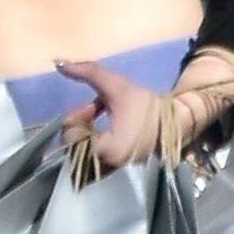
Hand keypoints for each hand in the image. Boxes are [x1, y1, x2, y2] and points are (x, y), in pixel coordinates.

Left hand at [56, 58, 172, 169]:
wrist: (175, 124)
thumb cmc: (146, 106)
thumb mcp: (117, 85)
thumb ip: (87, 72)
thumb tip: (58, 62)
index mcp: (108, 149)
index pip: (71, 137)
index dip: (76, 117)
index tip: (91, 105)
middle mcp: (107, 165)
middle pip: (72, 147)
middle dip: (79, 124)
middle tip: (93, 109)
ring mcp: (109, 171)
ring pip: (79, 153)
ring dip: (83, 132)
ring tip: (98, 118)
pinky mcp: (111, 170)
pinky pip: (89, 158)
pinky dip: (90, 142)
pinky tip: (101, 129)